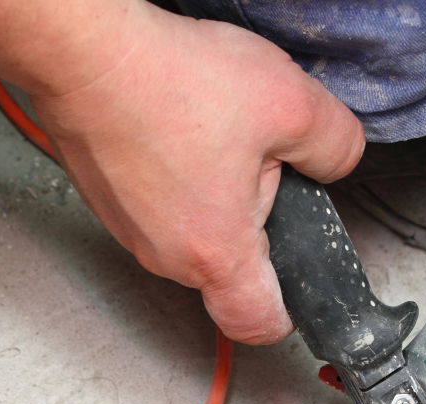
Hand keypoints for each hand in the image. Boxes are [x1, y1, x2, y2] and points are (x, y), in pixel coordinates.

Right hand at [29, 4, 363, 342]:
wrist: (86, 57)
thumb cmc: (166, 84)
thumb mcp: (289, 104)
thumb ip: (334, 146)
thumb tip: (339, 161)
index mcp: (217, 251)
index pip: (257, 325)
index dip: (285, 317)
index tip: (295, 293)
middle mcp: (168, 256)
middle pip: (227, 272)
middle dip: (254, 230)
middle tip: (258, 168)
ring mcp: (132, 234)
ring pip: (191, 239)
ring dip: (213, 202)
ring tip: (212, 137)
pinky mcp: (109, 206)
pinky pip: (157, 212)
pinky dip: (175, 183)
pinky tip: (177, 131)